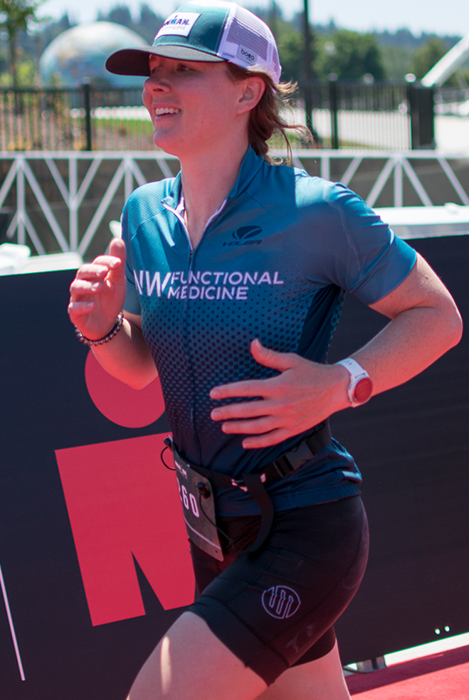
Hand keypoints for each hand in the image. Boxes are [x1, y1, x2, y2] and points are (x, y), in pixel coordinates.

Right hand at [68, 238, 126, 339]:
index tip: (118, 263)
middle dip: (93, 271)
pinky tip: (93, 306)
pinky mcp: (75, 314)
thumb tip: (117, 239)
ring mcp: (77, 298)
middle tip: (104, 272)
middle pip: (82, 273)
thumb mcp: (117, 281)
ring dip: (88, 287)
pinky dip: (83, 307)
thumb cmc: (110, 299)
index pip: (96, 263)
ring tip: (101, 288)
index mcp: (93, 274)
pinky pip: (74, 308)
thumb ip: (117, 263)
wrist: (107, 323)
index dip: (106, 261)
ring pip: (76, 289)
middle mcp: (82, 284)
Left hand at [210, 339, 348, 448]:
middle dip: (228, 412)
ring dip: (239, 428)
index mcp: (278, 386)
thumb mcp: (291, 360)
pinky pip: (273, 439)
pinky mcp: (293, 429)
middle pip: (248, 410)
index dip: (228, 391)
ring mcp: (287, 419)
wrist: (336, 389)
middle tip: (213, 414)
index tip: (213, 394)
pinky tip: (245, 442)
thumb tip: (252, 344)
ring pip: (258, 427)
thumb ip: (269, 356)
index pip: (246, 389)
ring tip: (225, 427)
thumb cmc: (312, 372)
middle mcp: (280, 404)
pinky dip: (258, 442)